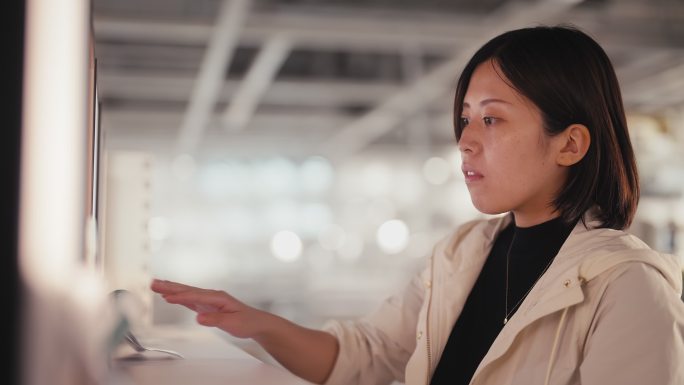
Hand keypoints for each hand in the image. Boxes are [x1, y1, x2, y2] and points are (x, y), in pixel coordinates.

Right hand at [150, 279, 269, 338]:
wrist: (256, 323)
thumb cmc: (247, 321)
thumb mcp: (232, 323)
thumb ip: (215, 319)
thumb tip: (199, 317)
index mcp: (218, 297)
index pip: (195, 296)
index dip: (181, 297)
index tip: (167, 297)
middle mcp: (212, 296)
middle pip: (187, 290)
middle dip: (170, 287)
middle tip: (153, 283)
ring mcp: (209, 300)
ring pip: (186, 293)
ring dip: (171, 289)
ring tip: (156, 285)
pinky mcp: (207, 306)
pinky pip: (189, 300)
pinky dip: (178, 298)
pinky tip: (169, 297)